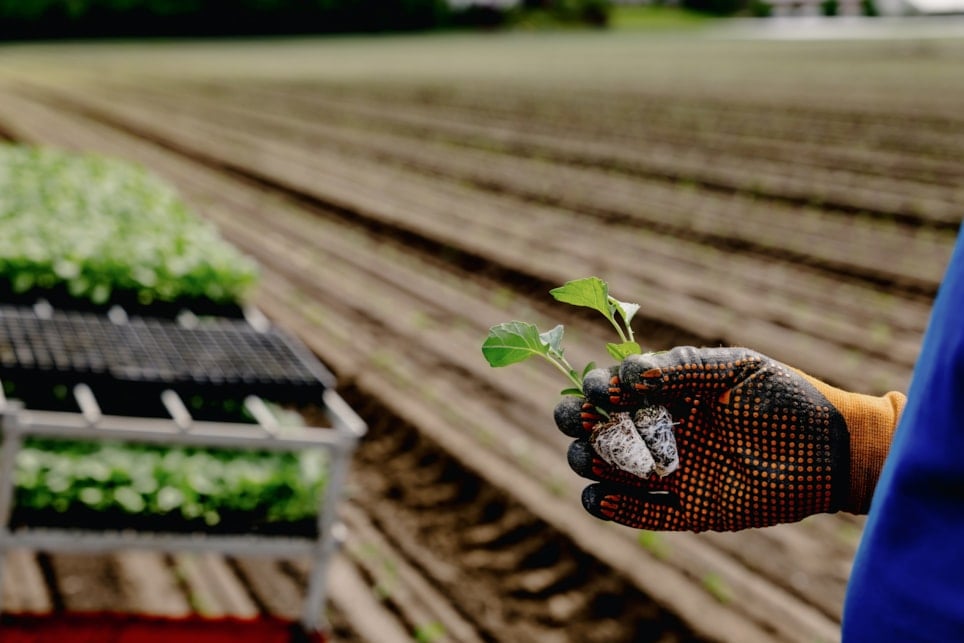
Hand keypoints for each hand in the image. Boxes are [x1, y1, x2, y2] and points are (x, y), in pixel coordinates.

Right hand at [554, 346, 902, 531]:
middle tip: (587, 423)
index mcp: (668, 394)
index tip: (597, 391)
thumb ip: (677, 369)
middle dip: (582, 425)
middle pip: (600, 432)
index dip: (595, 390)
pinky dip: (615, 509)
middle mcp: (664, 433)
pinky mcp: (691, 510)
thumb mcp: (731, 369)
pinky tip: (600, 496)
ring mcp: (675, 473)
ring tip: (593, 457)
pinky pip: (642, 514)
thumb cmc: (782, 397)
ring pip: (611, 472)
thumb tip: (621, 377)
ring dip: (590, 464)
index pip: (613, 391)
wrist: (832, 450)